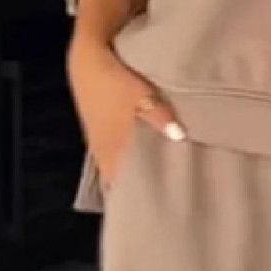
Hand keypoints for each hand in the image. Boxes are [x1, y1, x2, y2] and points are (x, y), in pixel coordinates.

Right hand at [67, 35, 185, 186]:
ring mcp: (102, 144)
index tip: (159, 209)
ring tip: (166, 179)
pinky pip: (120, 154)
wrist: (88, 62)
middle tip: (170, 196)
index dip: (138, 201)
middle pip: (124, 181)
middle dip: (143, 189)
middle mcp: (105, 155)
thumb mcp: (142, 97)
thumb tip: (181, 139)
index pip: (122, 191)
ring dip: (139, 173)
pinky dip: (134, 158)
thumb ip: (160, 118)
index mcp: (112, 153)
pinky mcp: (103, 132)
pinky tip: (151, 155)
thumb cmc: (115, 82)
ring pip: (122, 167)